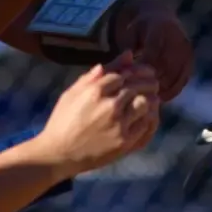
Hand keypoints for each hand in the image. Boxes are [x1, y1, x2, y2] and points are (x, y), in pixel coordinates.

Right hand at [32, 53, 161, 177]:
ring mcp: (118, 124)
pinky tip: (145, 115)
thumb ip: (95, 75)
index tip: (138, 73)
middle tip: (152, 82)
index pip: (124, 73)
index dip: (133, 71)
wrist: (58, 154)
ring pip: (146, 103)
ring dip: (149, 98)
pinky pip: (145, 123)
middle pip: (138, 86)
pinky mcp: (124, 141)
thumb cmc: (63, 121)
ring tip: (150, 97)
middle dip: (147, 81)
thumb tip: (122, 57)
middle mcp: (109, 105)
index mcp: (95, 90)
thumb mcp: (72, 93)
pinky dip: (148, 116)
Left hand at [113, 0, 194, 100]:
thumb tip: (123, 69)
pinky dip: (172, 91)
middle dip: (151, 83)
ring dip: (162, 90)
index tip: (131, 83)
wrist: (162, 19)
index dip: (141, 71)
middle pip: (165, 67)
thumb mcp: (130, 34)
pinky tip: (160, 98)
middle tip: (139, 97)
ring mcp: (186, 50)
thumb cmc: (140, 29)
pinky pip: (183, 80)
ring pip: (175, 76)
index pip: (151, 55)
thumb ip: (126, 50)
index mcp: (159, 29)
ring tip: (148, 100)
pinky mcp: (190, 60)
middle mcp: (176, 38)